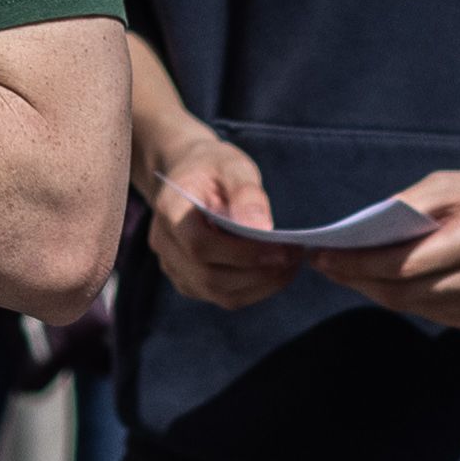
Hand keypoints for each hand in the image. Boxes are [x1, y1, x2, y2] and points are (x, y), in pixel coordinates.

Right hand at [145, 126, 298, 309]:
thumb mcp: (232, 165)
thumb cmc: (212, 167)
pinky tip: (276, 272)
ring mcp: (173, 266)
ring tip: (291, 265)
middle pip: (209, 276)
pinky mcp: (189, 280)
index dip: (241, 253)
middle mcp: (165, 244)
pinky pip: (222, 296)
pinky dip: (253, 289)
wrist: (188, 176)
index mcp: (169, 210)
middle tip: (295, 257)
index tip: (281, 248)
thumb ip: (245, 193)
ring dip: (260, 285)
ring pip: (217, 293)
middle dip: (258, 273)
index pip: (199, 245)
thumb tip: (262, 229)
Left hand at [321, 162, 459, 332]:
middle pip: (400, 291)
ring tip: (342, 269)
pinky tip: (380, 278)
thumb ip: (406, 206)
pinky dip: (398, 295)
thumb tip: (360, 230)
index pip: (402, 263)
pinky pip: (424, 310)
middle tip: (324, 263)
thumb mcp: (449, 184)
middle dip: (356, 278)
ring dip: (371, 289)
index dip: (357, 263)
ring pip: (408, 306)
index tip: (324, 254)